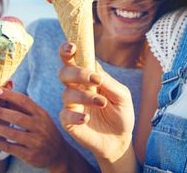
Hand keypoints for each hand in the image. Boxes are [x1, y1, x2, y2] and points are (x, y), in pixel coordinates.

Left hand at [0, 87, 71, 170]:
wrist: (58, 154)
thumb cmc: (44, 130)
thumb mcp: (40, 116)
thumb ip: (24, 106)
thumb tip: (5, 90)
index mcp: (41, 114)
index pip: (24, 101)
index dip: (8, 95)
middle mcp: (39, 126)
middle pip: (17, 117)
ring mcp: (35, 141)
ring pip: (12, 133)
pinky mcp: (29, 155)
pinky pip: (9, 148)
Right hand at [57, 43, 134, 163]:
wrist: (120, 139)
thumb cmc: (121, 113)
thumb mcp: (121, 95)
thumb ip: (108, 82)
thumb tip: (94, 69)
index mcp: (88, 76)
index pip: (73, 59)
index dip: (67, 50)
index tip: (72, 46)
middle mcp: (76, 88)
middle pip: (64, 73)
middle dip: (77, 73)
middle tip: (95, 80)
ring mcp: (71, 104)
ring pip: (66, 94)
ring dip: (84, 96)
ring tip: (102, 103)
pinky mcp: (69, 122)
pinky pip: (65, 115)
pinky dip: (75, 115)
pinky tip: (86, 119)